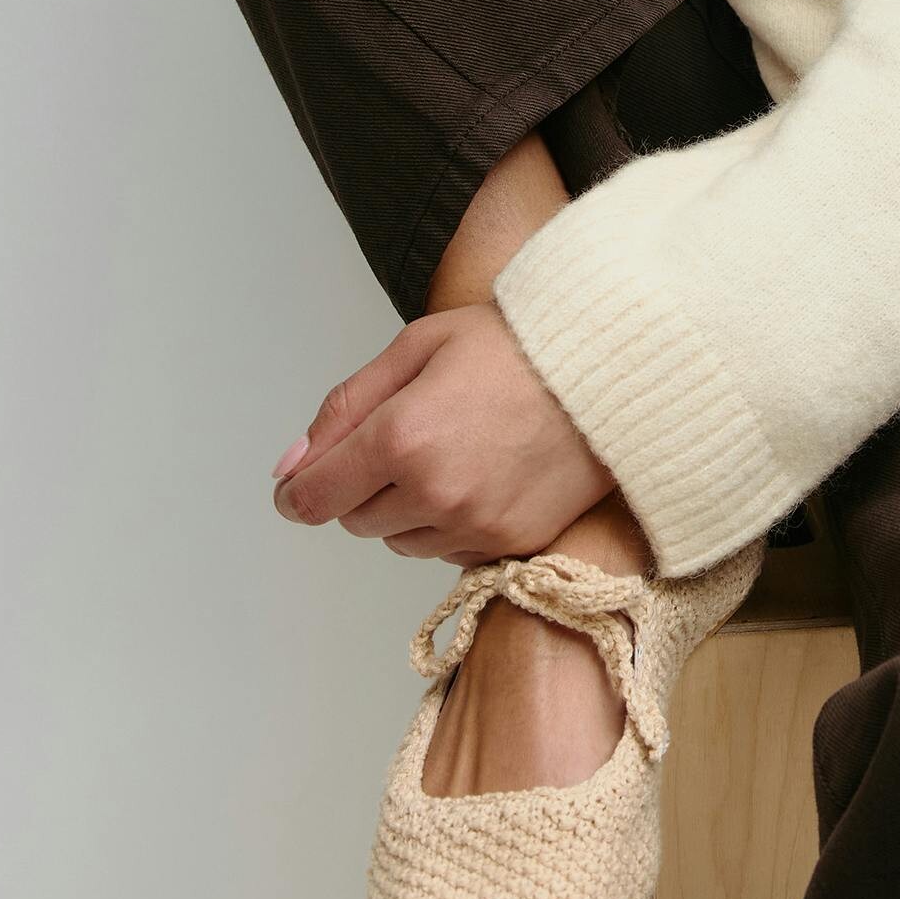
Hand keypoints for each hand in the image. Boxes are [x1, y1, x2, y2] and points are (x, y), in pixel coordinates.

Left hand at [270, 302, 616, 564]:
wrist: (609, 368)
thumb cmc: (515, 345)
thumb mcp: (418, 345)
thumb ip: (346, 406)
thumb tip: (291, 464)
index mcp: (401, 438)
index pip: (314, 498)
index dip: (297, 492)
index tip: (298, 484)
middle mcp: (434, 493)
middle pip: (356, 522)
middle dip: (363, 486)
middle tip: (404, 438)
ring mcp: (475, 526)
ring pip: (402, 541)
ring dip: (407, 509)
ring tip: (452, 452)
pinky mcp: (510, 546)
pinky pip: (450, 553)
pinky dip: (451, 525)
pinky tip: (483, 476)